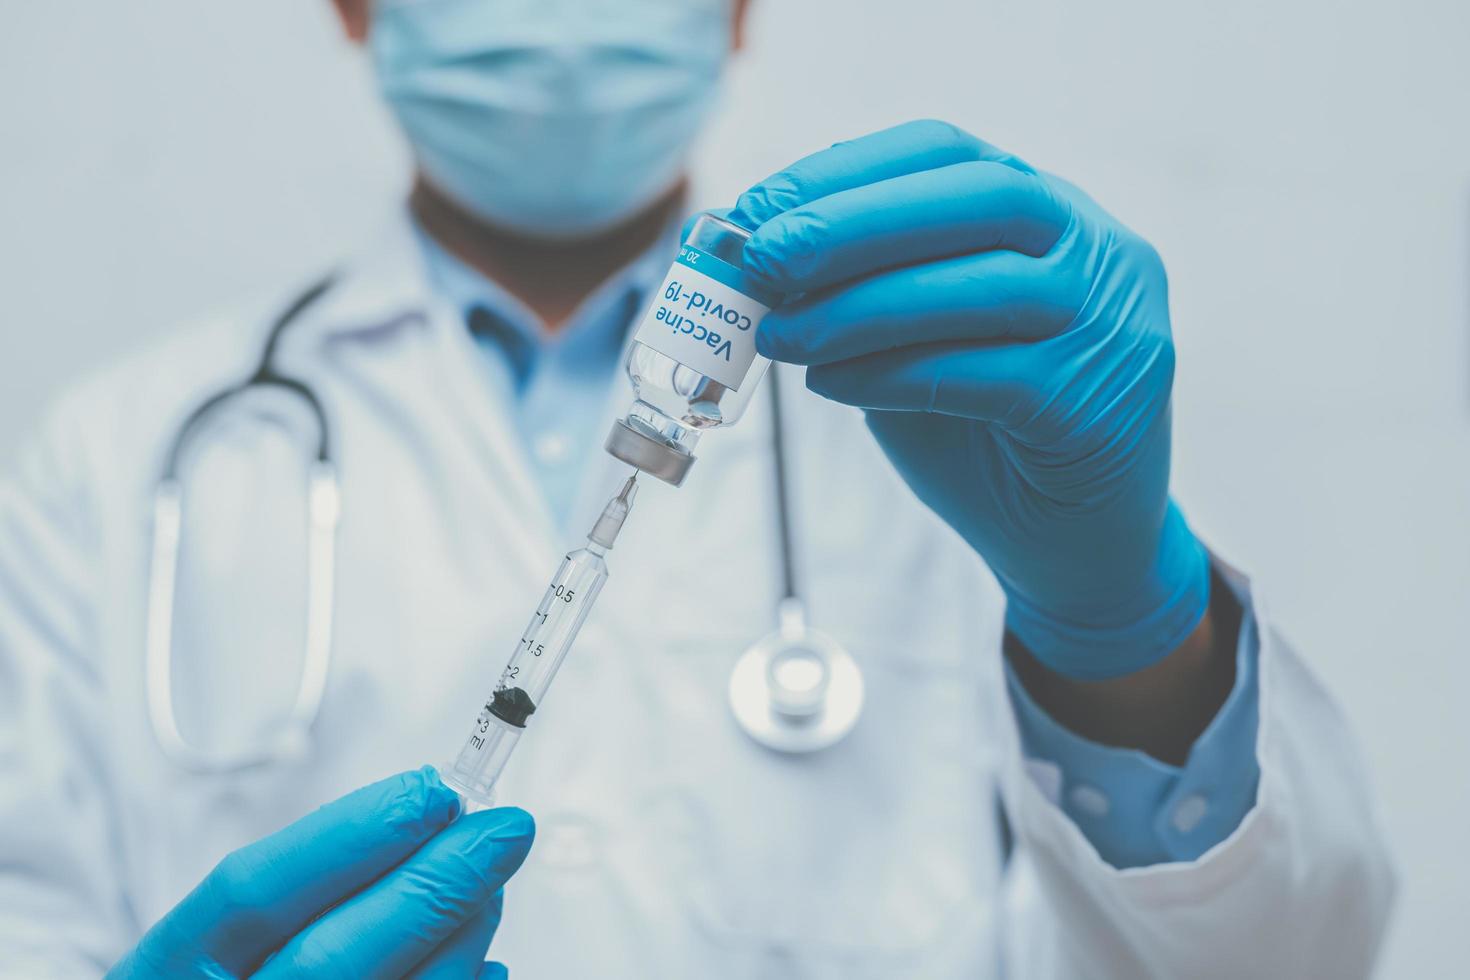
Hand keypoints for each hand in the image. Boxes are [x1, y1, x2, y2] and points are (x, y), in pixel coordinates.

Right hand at [107, 767, 533, 978]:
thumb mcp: (226, 937)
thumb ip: (310, 883)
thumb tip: (427, 815)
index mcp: (168, 971)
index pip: (251, 891)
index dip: (349, 834)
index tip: (432, 791)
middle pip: (331, 955)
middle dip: (430, 882)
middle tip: (504, 829)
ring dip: (461, 938)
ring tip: (492, 887)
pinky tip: (481, 958)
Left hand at [733, 119, 1210, 679]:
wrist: (1072, 550)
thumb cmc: (986, 436)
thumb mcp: (919, 344)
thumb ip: (867, 295)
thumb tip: (760, 259)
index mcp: (1052, 214)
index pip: (949, 152)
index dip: (847, 172)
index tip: (760, 205)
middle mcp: (1100, 252)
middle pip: (979, 199)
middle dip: (855, 222)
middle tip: (763, 255)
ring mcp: (1112, 326)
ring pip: (979, 288)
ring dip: (858, 307)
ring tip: (779, 335)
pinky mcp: (1097, 404)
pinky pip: (980, 375)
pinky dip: (892, 374)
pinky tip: (830, 382)